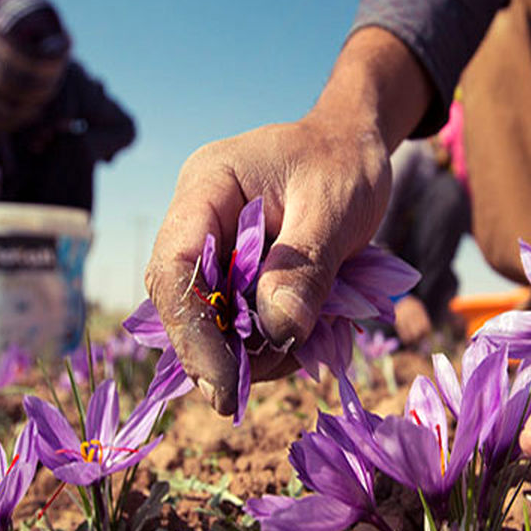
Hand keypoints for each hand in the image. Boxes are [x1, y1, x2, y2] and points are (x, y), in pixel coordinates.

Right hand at [145, 28, 431, 414]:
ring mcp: (214, 248)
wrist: (356, 146)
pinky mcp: (234, 272)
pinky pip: (238, 320)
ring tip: (303, 349)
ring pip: (211, 320)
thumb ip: (305, 267)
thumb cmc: (345, 164)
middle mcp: (198, 220)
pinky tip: (305, 337)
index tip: (224, 384)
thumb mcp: (336, 208)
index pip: (174, 265)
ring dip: (250, 351)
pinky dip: (268, 341)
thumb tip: (277, 332)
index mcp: (207, 188)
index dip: (191, 331)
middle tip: (262, 384)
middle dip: (220, 351)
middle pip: (184, 301)